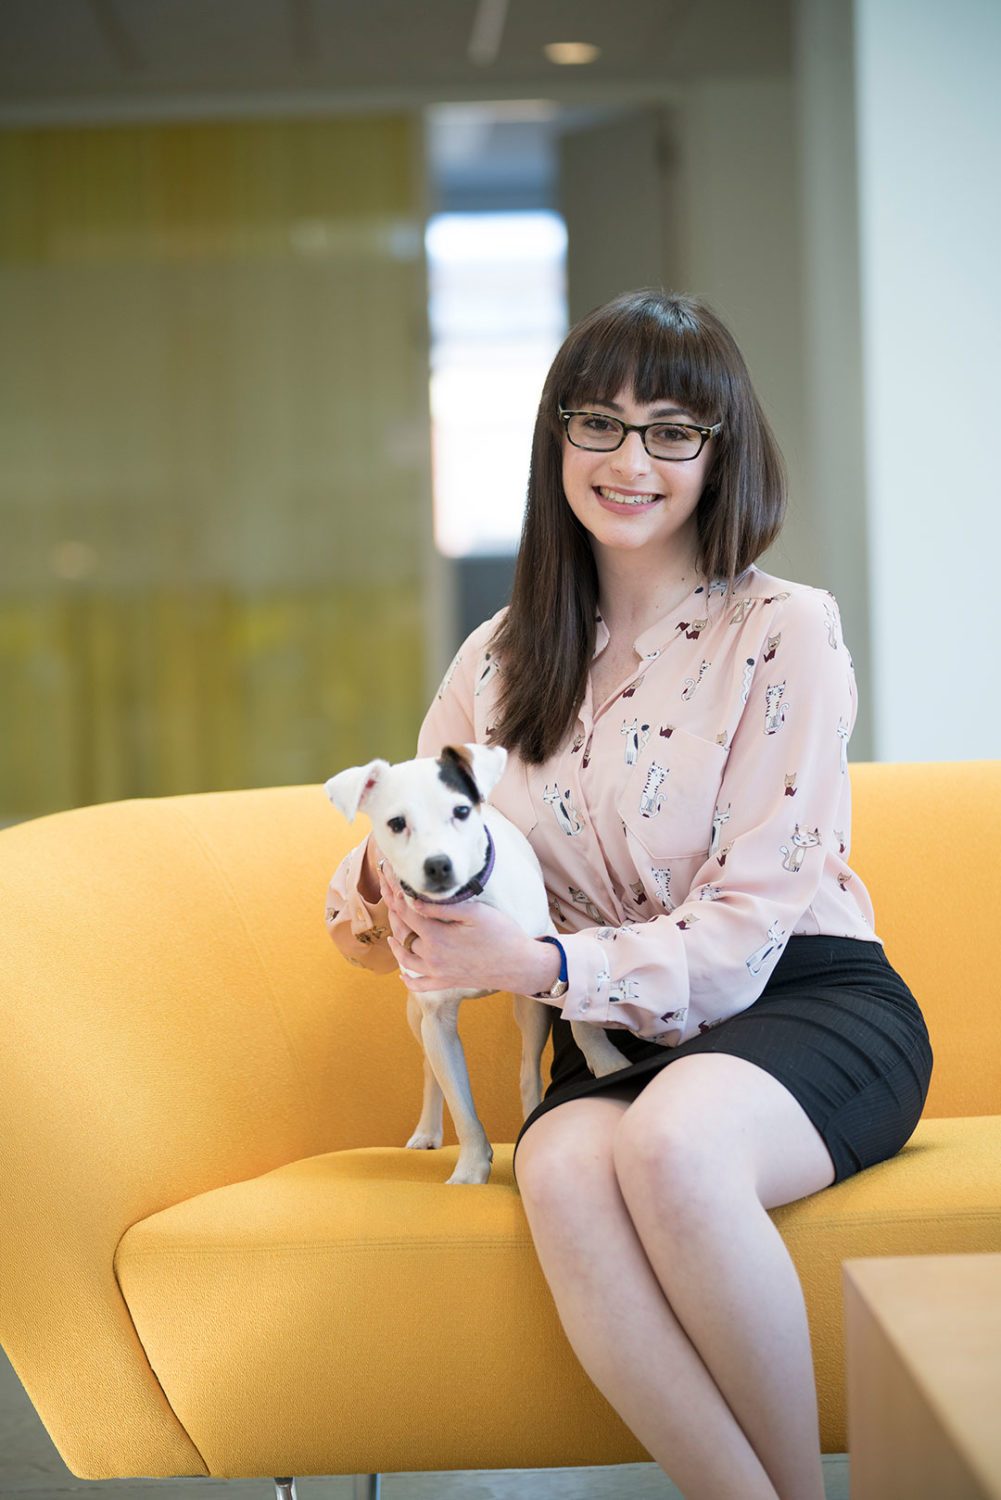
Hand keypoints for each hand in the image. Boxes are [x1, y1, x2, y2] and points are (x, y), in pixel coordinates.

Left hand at [379, 861, 553, 996]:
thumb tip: (415, 902)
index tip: (390, 879)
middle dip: (393, 911)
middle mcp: (431, 957)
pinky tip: (402, 974)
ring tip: (392, 928)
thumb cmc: (501, 934)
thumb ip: (442, 908)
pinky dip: (408, 980)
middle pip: (402, 932)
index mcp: (436, 936)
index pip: (407, 911)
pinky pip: (420, 985)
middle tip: (389, 895)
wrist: (520, 965)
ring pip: (405, 957)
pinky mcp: (446, 983)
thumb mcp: (474, 912)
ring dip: (395, 942)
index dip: (396, 893)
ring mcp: (437, 972)